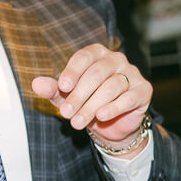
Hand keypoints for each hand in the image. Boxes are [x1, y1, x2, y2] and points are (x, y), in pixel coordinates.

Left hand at [32, 44, 150, 147]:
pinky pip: (128, 98)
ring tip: (78, 122)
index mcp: (97, 54)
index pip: (84, 57)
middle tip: (66, 113)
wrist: (113, 126)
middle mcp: (117, 60)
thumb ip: (54, 90)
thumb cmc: (89, 105)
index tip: (62, 88)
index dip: (72, 71)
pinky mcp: (143, 90)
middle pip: (97, 73)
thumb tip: (36, 84)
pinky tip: (101, 116)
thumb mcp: (68, 98)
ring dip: (92, 106)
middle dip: (79, 95)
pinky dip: (113, 108)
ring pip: (112, 86)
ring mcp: (132, 74)